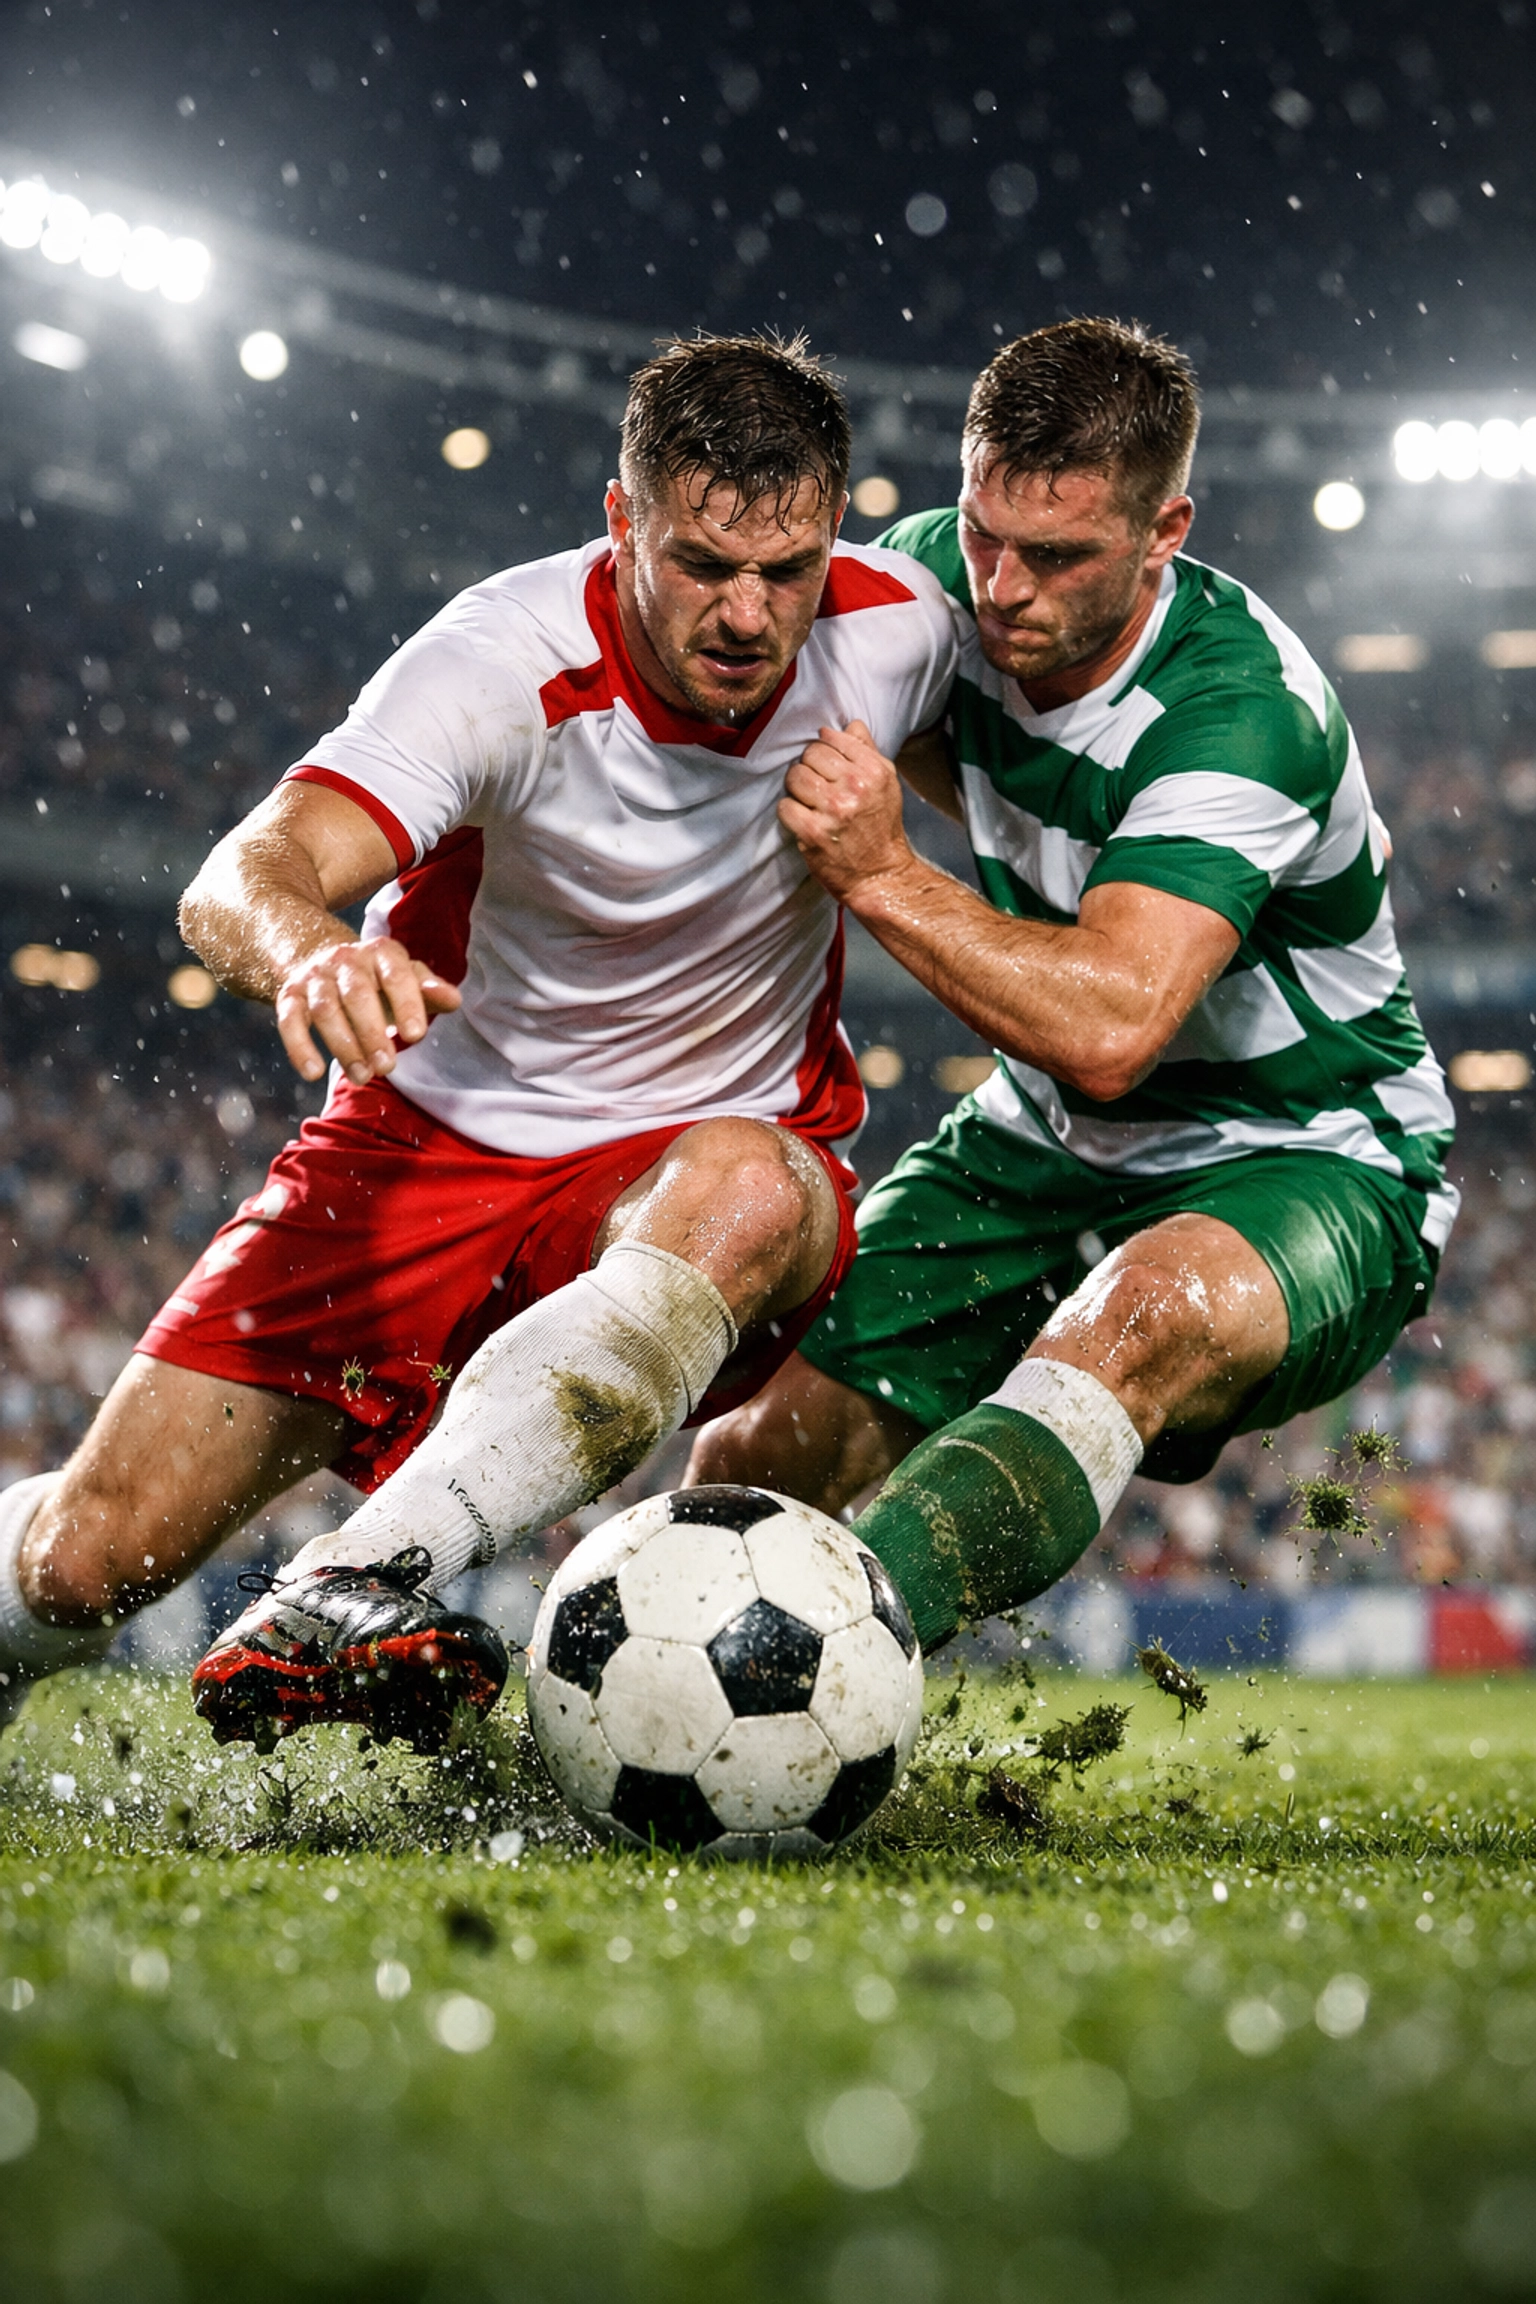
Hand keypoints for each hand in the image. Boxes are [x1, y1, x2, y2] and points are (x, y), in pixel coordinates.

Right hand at [274, 936, 461, 1085]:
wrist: (323, 958)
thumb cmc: (378, 979)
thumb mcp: (407, 979)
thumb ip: (429, 990)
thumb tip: (454, 1000)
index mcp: (381, 953)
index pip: (396, 975)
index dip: (406, 1004)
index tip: (415, 1036)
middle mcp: (345, 960)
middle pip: (357, 994)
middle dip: (372, 1033)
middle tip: (387, 1067)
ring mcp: (315, 977)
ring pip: (325, 1010)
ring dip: (343, 1046)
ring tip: (362, 1076)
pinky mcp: (290, 995)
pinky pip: (289, 1020)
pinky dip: (299, 1047)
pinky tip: (313, 1072)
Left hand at [778, 719, 916, 902]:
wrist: (880, 875)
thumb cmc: (881, 827)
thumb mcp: (885, 783)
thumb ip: (866, 751)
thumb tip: (849, 724)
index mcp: (873, 770)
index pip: (830, 739)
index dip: (823, 751)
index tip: (825, 765)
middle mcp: (854, 787)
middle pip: (809, 755)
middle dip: (809, 768)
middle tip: (816, 786)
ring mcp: (833, 810)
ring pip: (795, 776)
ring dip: (796, 788)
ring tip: (808, 801)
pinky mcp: (813, 832)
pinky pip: (785, 806)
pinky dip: (790, 812)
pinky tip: (802, 819)